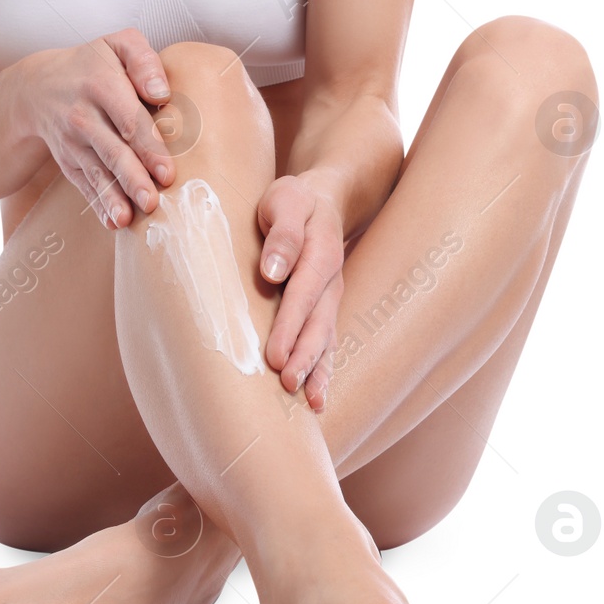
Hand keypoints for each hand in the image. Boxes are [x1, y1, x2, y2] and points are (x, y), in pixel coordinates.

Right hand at [14, 27, 176, 228]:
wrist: (36, 87)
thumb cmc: (94, 66)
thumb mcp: (116, 45)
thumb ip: (143, 59)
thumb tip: (162, 93)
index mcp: (101, 84)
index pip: (128, 119)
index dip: (148, 147)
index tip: (167, 171)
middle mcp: (83, 116)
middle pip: (112, 151)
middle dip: (132, 178)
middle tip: (152, 201)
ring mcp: (72, 143)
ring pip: (97, 173)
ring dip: (113, 199)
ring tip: (129, 219)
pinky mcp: (68, 163)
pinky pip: (84, 186)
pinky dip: (98, 206)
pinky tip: (113, 224)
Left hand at [257, 173, 344, 409]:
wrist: (324, 199)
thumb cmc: (295, 200)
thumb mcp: (285, 200)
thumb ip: (282, 233)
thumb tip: (271, 272)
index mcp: (320, 253)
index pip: (302, 294)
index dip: (289, 327)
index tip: (273, 356)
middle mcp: (331, 281)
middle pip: (319, 324)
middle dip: (304, 357)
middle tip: (287, 384)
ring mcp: (331, 298)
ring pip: (327, 339)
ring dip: (318, 371)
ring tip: (313, 403)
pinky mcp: (325, 310)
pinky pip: (327, 343)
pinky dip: (324, 371)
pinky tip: (317, 399)